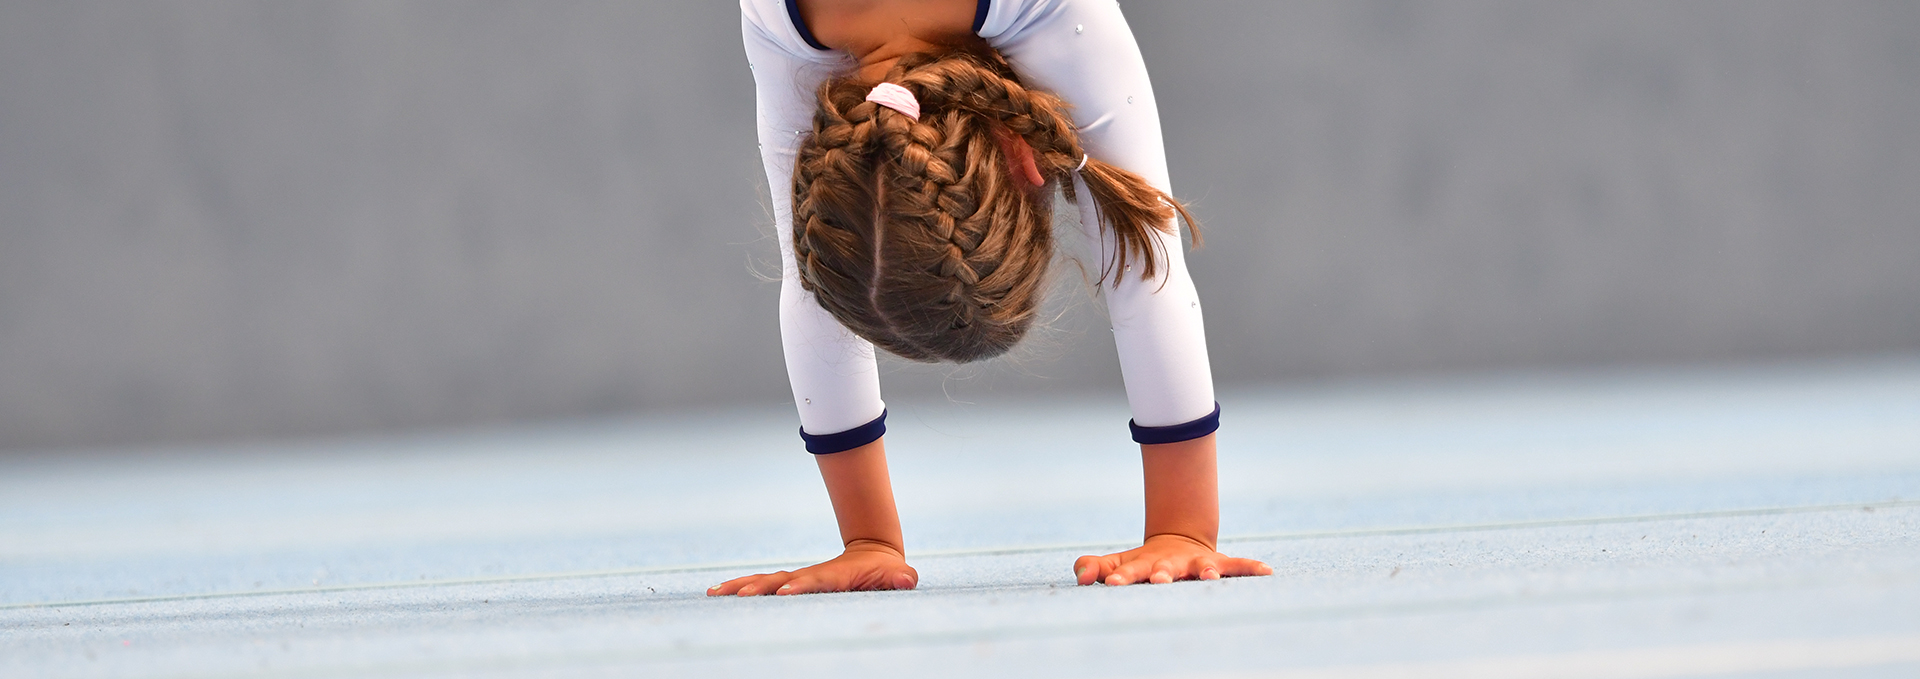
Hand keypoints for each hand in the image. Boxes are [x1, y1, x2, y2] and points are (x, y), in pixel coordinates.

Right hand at [708, 540, 917, 595]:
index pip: (815, 581)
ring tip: (715, 592)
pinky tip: (716, 592)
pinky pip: (763, 585)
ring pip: (765, 581)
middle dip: (760, 587)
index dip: (801, 586)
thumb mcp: (899, 575)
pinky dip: (740, 587)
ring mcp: (798, 578)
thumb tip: (907, 579)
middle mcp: (811, 575)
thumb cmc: (887, 572)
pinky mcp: (790, 583)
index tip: (784, 592)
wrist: (873, 554)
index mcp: (835, 576)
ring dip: (741, 586)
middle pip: (781, 579)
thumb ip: (902, 578)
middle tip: (740, 594)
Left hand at [1074, 533, 1271, 585]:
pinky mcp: (1218, 564)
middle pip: (1165, 569)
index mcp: (1144, 565)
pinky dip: (1250, 568)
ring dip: (1206, 574)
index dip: (1121, 577)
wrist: (1177, 543)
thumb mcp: (1116, 564)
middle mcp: (1171, 563)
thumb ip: (1093, 567)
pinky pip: (1237, 566)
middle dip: (1162, 575)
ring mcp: (1196, 564)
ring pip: (1202, 568)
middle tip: (1159, 580)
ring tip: (1211, 579)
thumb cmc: (1141, 564)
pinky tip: (1266, 572)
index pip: (1129, 571)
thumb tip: (1081, 576)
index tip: (1110, 583)